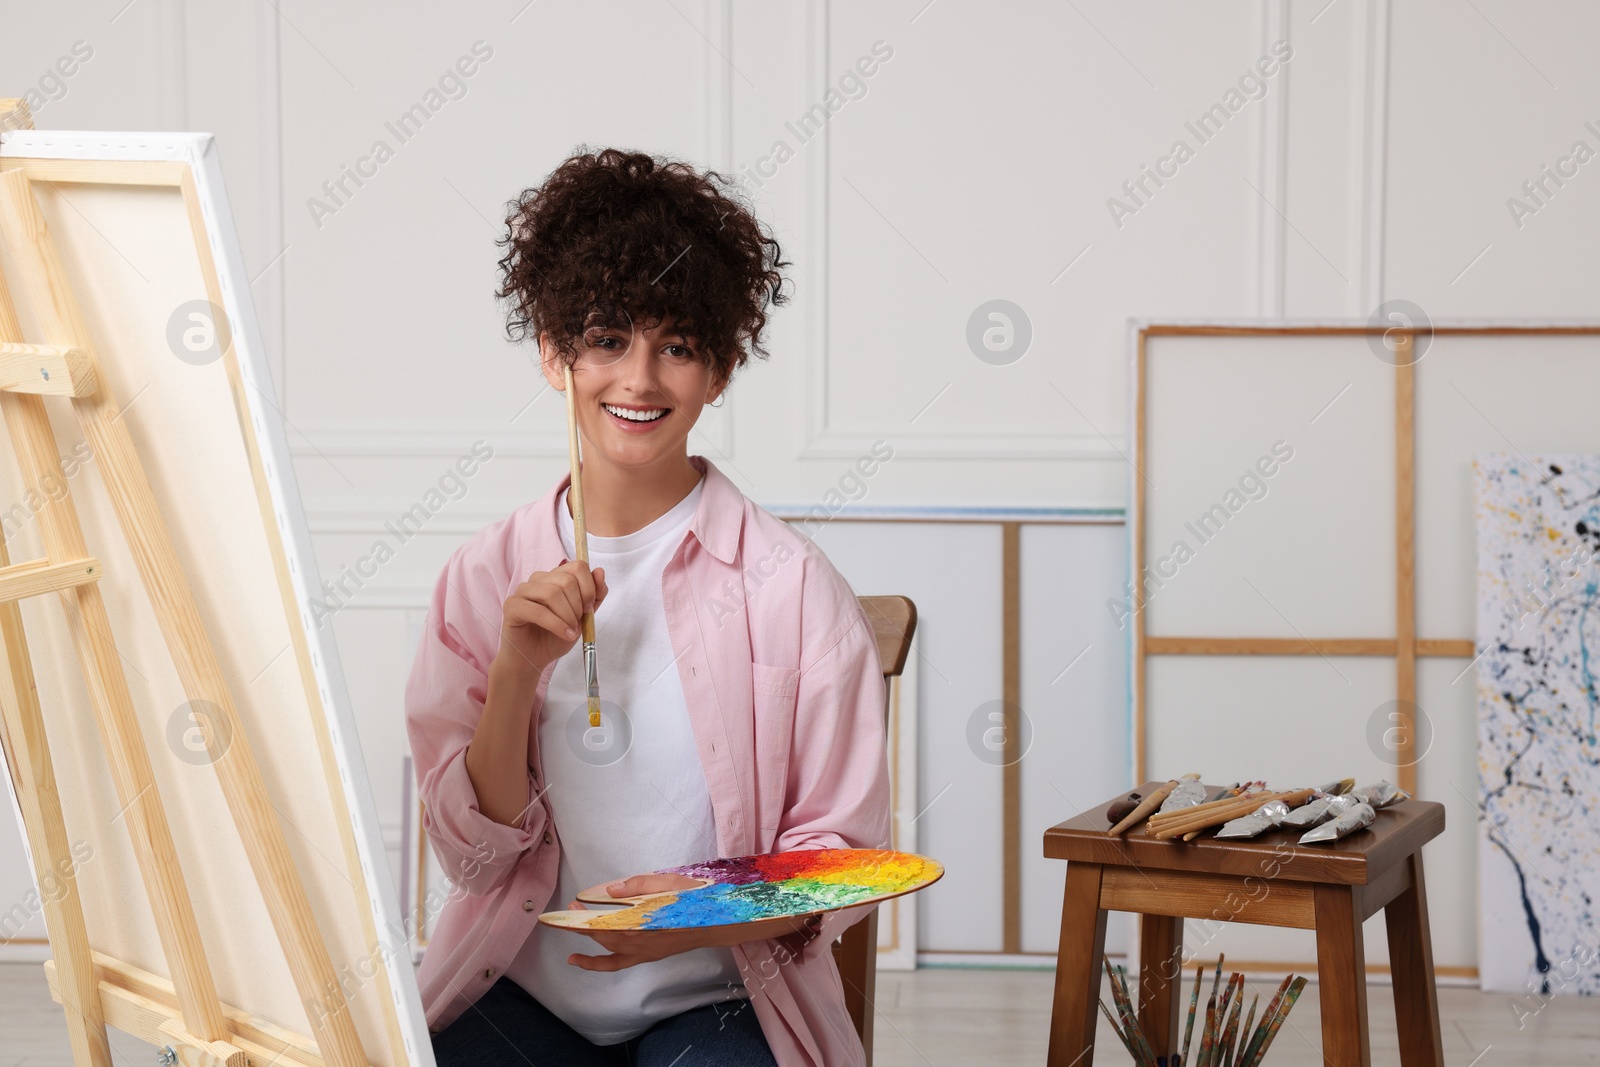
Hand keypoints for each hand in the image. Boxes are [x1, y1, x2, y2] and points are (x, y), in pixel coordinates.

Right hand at [494, 560, 607, 677]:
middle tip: (578, 622)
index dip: (589, 587)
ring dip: (567, 616)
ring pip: (552, 593)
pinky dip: (556, 625)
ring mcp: (522, 591)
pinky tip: (565, 635)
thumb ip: (594, 596)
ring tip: (571, 631)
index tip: (589, 608)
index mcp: (555, 577)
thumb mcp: (582, 617)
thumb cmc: (555, 636)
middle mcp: (538, 580)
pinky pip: (538, 611)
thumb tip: (600, 572)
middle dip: (578, 605)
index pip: (577, 566)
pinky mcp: (512, 606)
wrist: (534, 658)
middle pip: (566, 580)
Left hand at [561, 873, 824, 971]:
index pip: (606, 920)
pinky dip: (600, 964)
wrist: (723, 919)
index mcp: (645, 921)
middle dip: (583, 925)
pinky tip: (586, 960)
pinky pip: (619, 964)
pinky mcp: (650, 955)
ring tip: (569, 945)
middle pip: (604, 935)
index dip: (585, 915)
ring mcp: (645, 951)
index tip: (570, 906)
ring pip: (609, 952)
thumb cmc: (698, 896)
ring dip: (588, 947)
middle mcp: (642, 940)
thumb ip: (637, 884)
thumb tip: (609, 889)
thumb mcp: (668, 881)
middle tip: (569, 912)